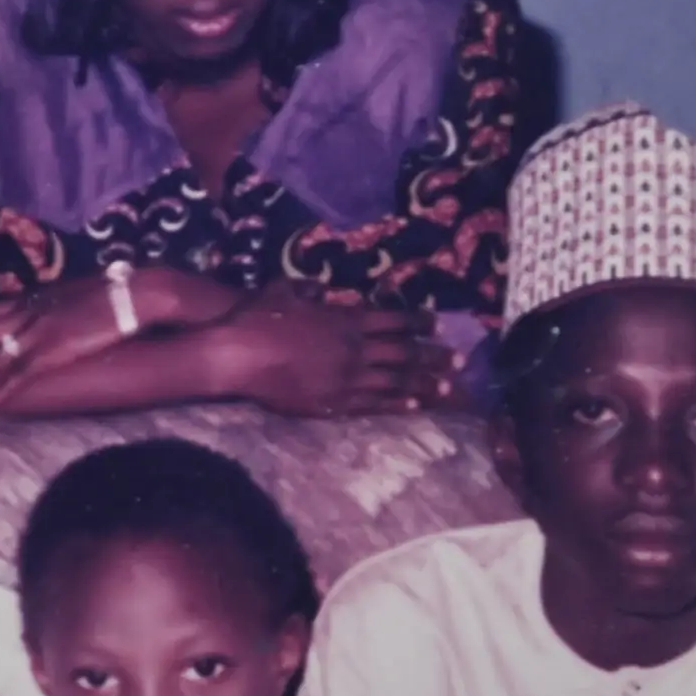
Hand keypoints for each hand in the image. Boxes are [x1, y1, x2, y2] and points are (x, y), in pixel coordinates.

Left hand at [0, 281, 125, 412]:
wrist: (131, 293)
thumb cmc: (106, 292)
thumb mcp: (65, 293)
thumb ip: (43, 304)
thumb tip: (33, 312)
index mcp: (29, 299)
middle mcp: (26, 314)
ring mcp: (38, 332)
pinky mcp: (53, 350)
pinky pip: (21, 374)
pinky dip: (2, 390)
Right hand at [210, 290, 452, 416]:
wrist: (237, 355)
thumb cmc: (257, 319)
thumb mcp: (283, 291)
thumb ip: (306, 290)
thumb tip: (319, 288)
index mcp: (346, 319)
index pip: (393, 320)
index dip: (417, 321)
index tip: (436, 323)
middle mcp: (354, 349)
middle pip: (404, 353)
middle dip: (433, 356)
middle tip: (458, 360)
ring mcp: (346, 379)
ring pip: (395, 382)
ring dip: (424, 384)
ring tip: (447, 388)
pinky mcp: (332, 403)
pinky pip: (372, 405)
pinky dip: (396, 404)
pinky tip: (414, 406)